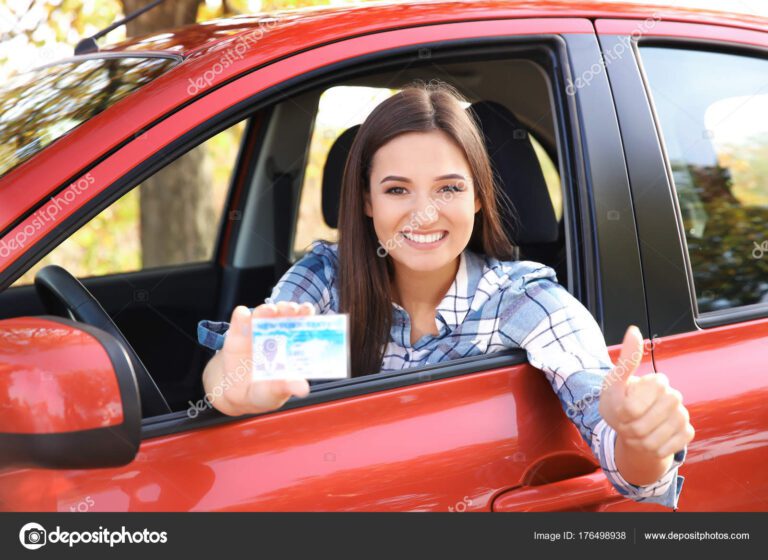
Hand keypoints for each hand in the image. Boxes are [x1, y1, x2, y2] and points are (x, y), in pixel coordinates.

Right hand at [203, 301, 314, 415]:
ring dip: (267, 310)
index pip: (302, 323)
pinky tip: (244, 315)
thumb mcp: (274, 392)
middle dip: (288, 308)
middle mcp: (276, 333)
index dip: (306, 314)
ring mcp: (256, 331)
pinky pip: (240, 319)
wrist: (235, 394)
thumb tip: (303, 389)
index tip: (307, 310)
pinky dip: (242, 315)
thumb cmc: (263, 391)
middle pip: (285, 313)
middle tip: (291, 309)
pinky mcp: (237, 333)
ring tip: (270, 310)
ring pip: (263, 313)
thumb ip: (286, 387)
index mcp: (292, 345)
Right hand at [599, 325, 694, 458]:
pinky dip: (681, 425)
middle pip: (671, 400)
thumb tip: (634, 330)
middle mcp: (635, 431)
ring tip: (660, 410)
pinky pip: (687, 432)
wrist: (623, 435)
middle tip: (653, 397)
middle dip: (666, 394)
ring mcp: (651, 443)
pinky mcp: (667, 449)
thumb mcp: (617, 378)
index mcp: (621, 411)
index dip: (653, 383)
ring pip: (681, 415)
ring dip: (674, 409)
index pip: (654, 388)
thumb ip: (627, 357)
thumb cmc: (618, 400)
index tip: (648, 383)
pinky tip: (666, 424)